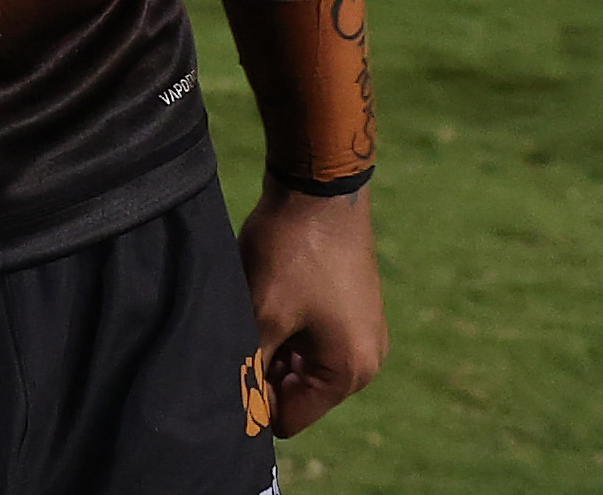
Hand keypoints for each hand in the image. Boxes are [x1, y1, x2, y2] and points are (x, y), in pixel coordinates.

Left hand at [240, 183, 385, 436]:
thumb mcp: (262, 315)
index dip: (255, 398)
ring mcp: (364, 332)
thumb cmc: (292, 250)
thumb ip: (251, 369)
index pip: (290, 418)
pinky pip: (313, 338)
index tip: (235, 360)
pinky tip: (273, 294)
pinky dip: (289, 326)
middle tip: (246, 326)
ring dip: (275, 344)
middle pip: (298, 393)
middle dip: (267, 369)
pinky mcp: (354, 309)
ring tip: (259, 306)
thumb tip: (239, 407)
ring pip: (301, 364)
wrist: (319, 184)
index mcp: (351, 371)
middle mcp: (367, 359)